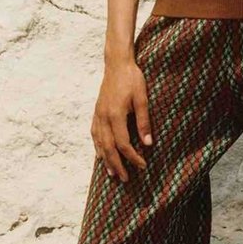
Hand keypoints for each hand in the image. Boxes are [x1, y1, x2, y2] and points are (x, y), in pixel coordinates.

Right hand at [92, 56, 153, 181]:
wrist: (117, 64)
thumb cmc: (132, 79)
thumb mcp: (142, 99)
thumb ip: (144, 122)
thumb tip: (148, 144)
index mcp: (115, 114)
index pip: (123, 143)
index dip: (133, 157)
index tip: (142, 166)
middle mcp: (103, 117)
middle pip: (108, 148)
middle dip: (117, 165)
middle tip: (125, 179)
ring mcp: (97, 115)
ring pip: (99, 143)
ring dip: (105, 160)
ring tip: (112, 173)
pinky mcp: (96, 112)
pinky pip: (94, 134)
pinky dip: (97, 147)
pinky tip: (100, 155)